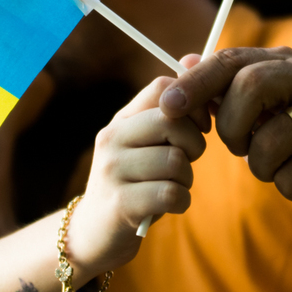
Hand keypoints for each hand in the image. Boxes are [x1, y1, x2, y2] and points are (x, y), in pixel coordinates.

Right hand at [67, 69, 206, 275]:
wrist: (94, 233)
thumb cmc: (133, 182)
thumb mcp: (146, 142)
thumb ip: (171, 107)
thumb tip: (195, 58)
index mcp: (121, 120)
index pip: (163, 87)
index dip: (193, 104)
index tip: (198, 126)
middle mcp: (112, 139)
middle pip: (174, 122)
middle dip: (194, 145)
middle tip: (187, 161)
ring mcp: (112, 171)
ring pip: (176, 161)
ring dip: (187, 179)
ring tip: (173, 186)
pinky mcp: (120, 204)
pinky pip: (172, 193)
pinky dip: (181, 202)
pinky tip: (171, 205)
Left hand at [159, 47, 291, 218]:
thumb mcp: (259, 110)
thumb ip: (222, 88)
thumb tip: (183, 63)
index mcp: (284, 59)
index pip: (232, 59)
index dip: (196, 82)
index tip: (167, 106)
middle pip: (249, 87)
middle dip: (231, 127)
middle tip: (237, 146)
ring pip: (268, 141)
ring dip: (260, 166)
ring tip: (276, 163)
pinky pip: (291, 175)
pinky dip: (286, 185)